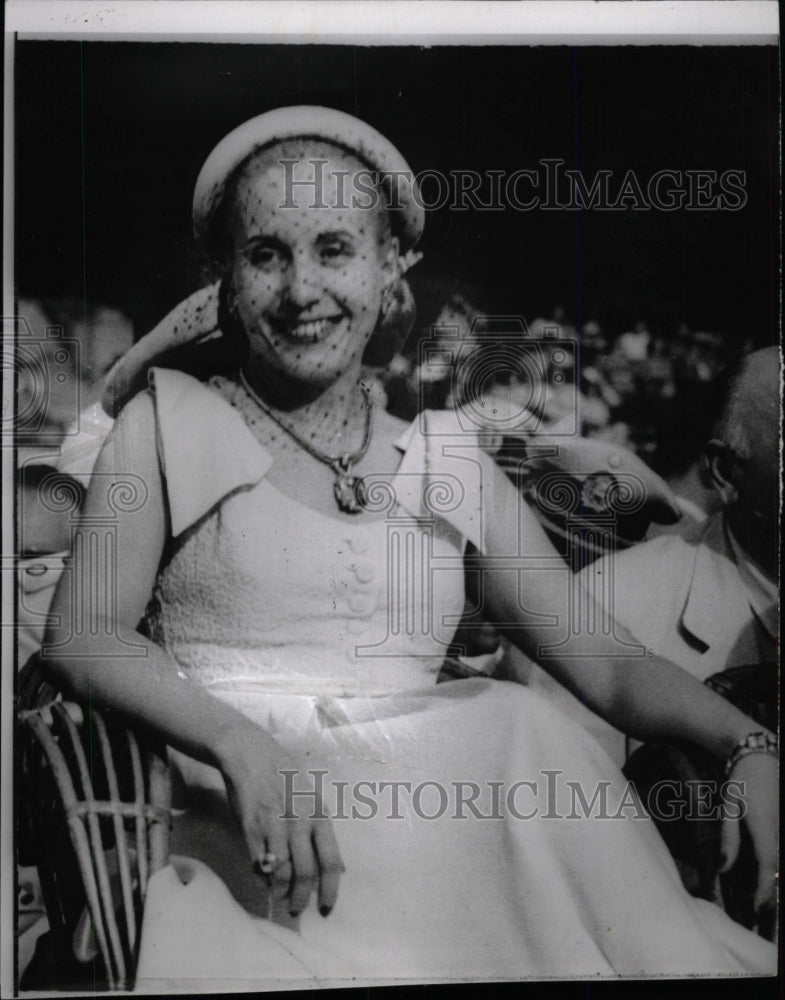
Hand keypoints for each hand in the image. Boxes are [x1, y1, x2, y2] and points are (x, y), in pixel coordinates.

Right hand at [216, 725, 343, 917]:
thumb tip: (331, 866)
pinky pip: (259, 864)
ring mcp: (274, 825)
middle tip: (296, 910)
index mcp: (319, 814)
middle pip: (305, 873)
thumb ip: (318, 828)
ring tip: (280, 897)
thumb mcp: (310, 797)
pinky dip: (262, 878)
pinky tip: (264, 879)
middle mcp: (299, 822)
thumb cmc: (284, 776)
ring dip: (280, 892)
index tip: (325, 909)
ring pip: (281, 873)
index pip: (331, 861)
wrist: (251, 755)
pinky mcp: (251, 828)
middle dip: (301, 899)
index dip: (330, 890)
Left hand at [721, 751, 777, 932]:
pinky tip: (771, 873)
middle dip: (774, 892)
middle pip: (781, 867)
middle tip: (762, 910)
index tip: (757, 906)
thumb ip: (729, 839)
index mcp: (764, 826)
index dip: (765, 889)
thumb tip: (724, 868)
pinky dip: (778, 864)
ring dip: (777, 879)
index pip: (769, 865)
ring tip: (767, 899)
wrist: (760, 756)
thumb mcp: (729, 807)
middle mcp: (781, 828)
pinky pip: (783, 848)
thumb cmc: (741, 780)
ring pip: (784, 860)